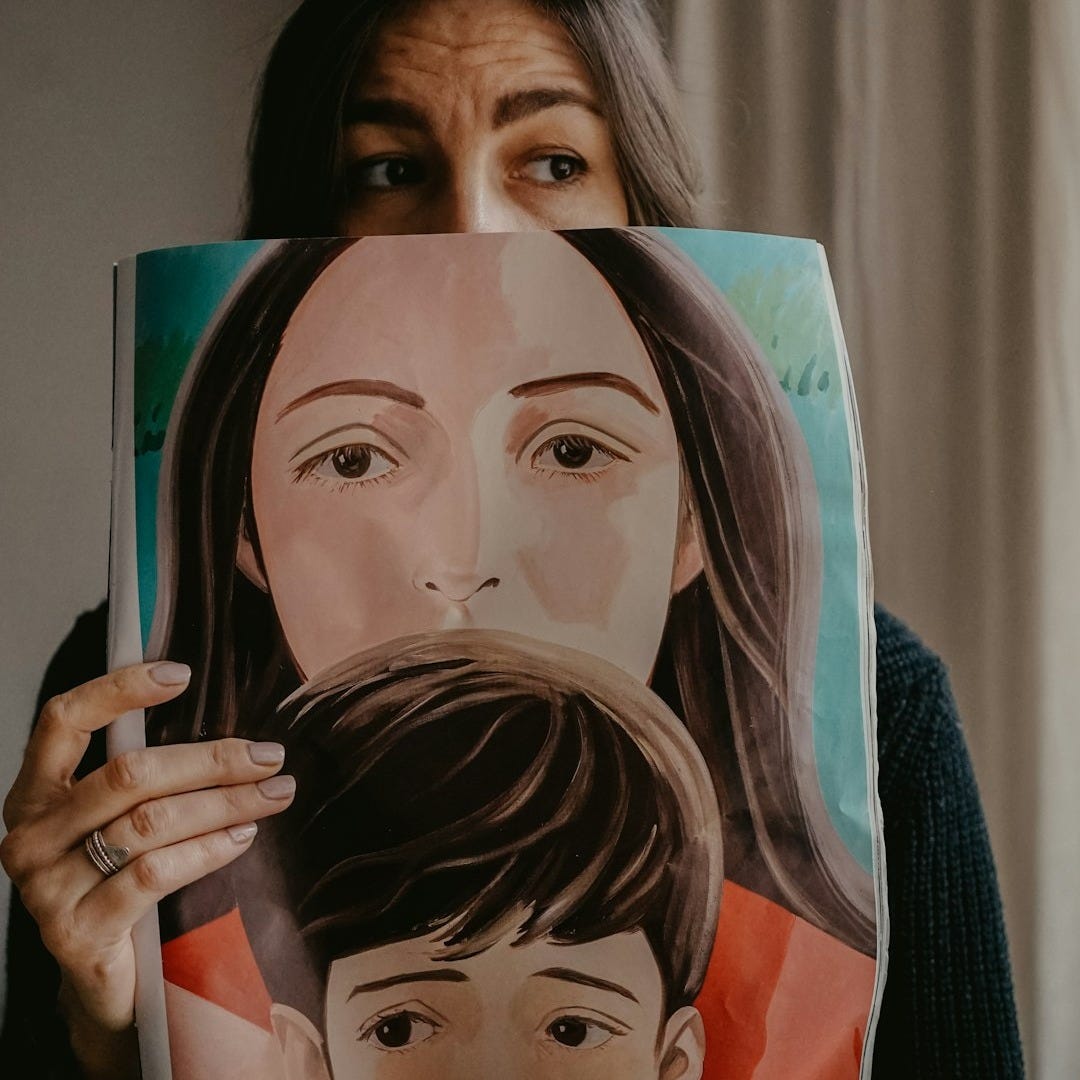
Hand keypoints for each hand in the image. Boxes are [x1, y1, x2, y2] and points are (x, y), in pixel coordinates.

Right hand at [0, 661, 295, 1076]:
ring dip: (223, 802)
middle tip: (270, 755)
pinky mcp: (78, 932)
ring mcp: (47, 888)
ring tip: (274, 793)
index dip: (119, 689)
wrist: (104, 985)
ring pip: (149, 823)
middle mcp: (29, 836)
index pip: (63, 721)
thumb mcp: (118, 822)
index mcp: (34, 795)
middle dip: (210, 759)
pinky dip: (208, 849)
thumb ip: (142, 775)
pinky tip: (243, 836)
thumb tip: (217, 713)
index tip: (181, 673)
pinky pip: (154, 874)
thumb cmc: (118, 884)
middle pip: (128, 774)